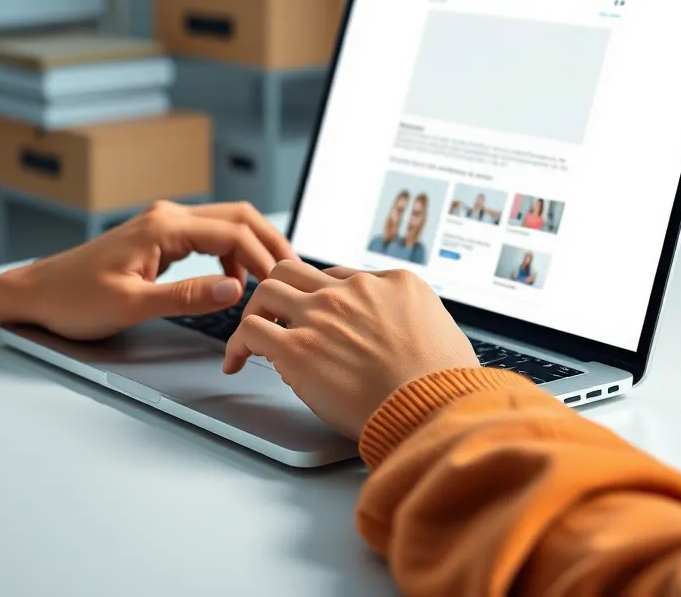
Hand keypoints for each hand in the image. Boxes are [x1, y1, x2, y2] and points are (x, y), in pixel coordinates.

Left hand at [0, 201, 297, 340]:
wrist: (39, 293)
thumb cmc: (76, 299)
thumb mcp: (133, 305)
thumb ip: (187, 297)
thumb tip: (235, 290)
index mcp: (164, 227)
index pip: (233, 232)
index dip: (263, 257)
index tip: (278, 284)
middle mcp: (168, 216)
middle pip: (238, 216)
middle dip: (270, 242)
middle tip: (291, 273)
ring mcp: (165, 224)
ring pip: (227, 223)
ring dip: (254, 246)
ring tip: (271, 278)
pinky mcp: (162, 237)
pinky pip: (210, 236)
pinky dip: (232, 253)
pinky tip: (234, 280)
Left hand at [222, 263, 478, 437]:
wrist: (432, 408)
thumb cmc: (443, 382)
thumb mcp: (444, 329)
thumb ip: (416, 320)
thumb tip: (407, 331)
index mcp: (391, 282)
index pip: (338, 276)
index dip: (321, 297)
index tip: (314, 315)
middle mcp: (352, 291)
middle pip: (297, 271)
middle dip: (281, 291)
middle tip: (274, 317)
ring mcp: (322, 315)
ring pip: (268, 289)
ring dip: (256, 311)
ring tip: (250, 336)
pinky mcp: (297, 349)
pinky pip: (251, 331)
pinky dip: (237, 343)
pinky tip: (236, 360)